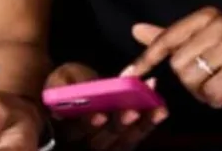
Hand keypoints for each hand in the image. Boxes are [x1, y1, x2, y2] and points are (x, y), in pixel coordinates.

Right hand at [46, 63, 166, 150]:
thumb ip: (63, 84)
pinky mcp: (121, 141)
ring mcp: (104, 144)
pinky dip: (149, 123)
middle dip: (119, 125)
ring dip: (141, 125)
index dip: (87, 123)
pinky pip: (136, 136)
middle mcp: (83, 142)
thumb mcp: (61, 78)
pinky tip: (160, 108)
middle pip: (101, 141)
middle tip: (133, 110)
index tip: (100, 114)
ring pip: (123, 142)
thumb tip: (74, 89)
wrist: (77, 86)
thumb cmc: (67, 82)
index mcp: (64, 128)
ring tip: (156, 108)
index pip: (74, 130)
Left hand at [122, 7, 221, 115]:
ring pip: (192, 80)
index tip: (128, 75)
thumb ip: (171, 37)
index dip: (146, 59)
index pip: (167, 39)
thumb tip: (136, 29)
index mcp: (208, 16)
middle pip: (178, 65)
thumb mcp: (205, 44)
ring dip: (205, 91)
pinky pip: (211, 94)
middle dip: (191, 80)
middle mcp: (220, 25)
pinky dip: (219, 100)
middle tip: (213, 76)